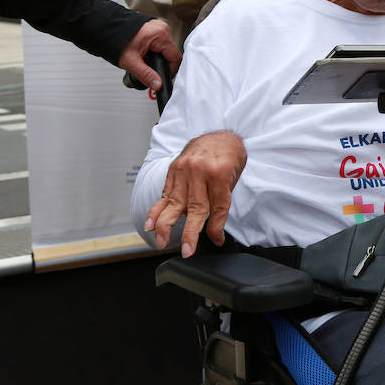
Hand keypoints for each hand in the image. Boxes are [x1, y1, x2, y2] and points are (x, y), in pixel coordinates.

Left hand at [118, 19, 180, 90]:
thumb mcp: (131, 62)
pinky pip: (161, 42)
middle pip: (172, 53)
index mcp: (160, 34)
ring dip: (159, 57)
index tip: (160, 76)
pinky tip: (147, 54)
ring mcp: (159, 27)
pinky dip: (156, 51)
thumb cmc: (116, 40)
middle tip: (149, 69)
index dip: (169, 70)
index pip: (175, 58)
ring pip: (167, 48)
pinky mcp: (155, 28)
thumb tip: (157, 84)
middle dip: (162, 63)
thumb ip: (146, 75)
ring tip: (146, 61)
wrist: (106, 29)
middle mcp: (162, 28)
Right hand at [143, 130, 246, 257]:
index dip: (216, 228)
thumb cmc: (229, 156)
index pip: (218, 207)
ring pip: (174, 204)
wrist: (218, 135)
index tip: (215, 240)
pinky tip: (149, 225)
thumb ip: (222, 201)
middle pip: (194, 208)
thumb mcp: (234, 176)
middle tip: (187, 250)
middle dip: (189, 233)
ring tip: (161, 242)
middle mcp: (199, 171)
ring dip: (166, 226)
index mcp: (219, 173)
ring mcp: (184, 170)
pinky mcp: (173, 171)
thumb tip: (213, 230)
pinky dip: (156, 212)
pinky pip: (164, 194)